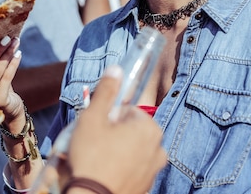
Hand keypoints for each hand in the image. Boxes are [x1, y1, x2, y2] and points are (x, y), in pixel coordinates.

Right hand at [66, 65, 166, 193]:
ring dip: (117, 152)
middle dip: (114, 134)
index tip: (98, 127)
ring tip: (97, 160)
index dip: (109, 116)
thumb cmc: (92, 157)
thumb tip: (116, 69)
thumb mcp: (93, 118)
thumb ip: (106, 92)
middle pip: (131, 131)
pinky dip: (120, 169)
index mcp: (150, 129)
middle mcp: (158, 149)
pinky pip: (132, 170)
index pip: (128, 110)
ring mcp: (154, 171)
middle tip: (95, 143)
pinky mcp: (146, 188)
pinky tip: (104, 173)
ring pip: (132, 151)